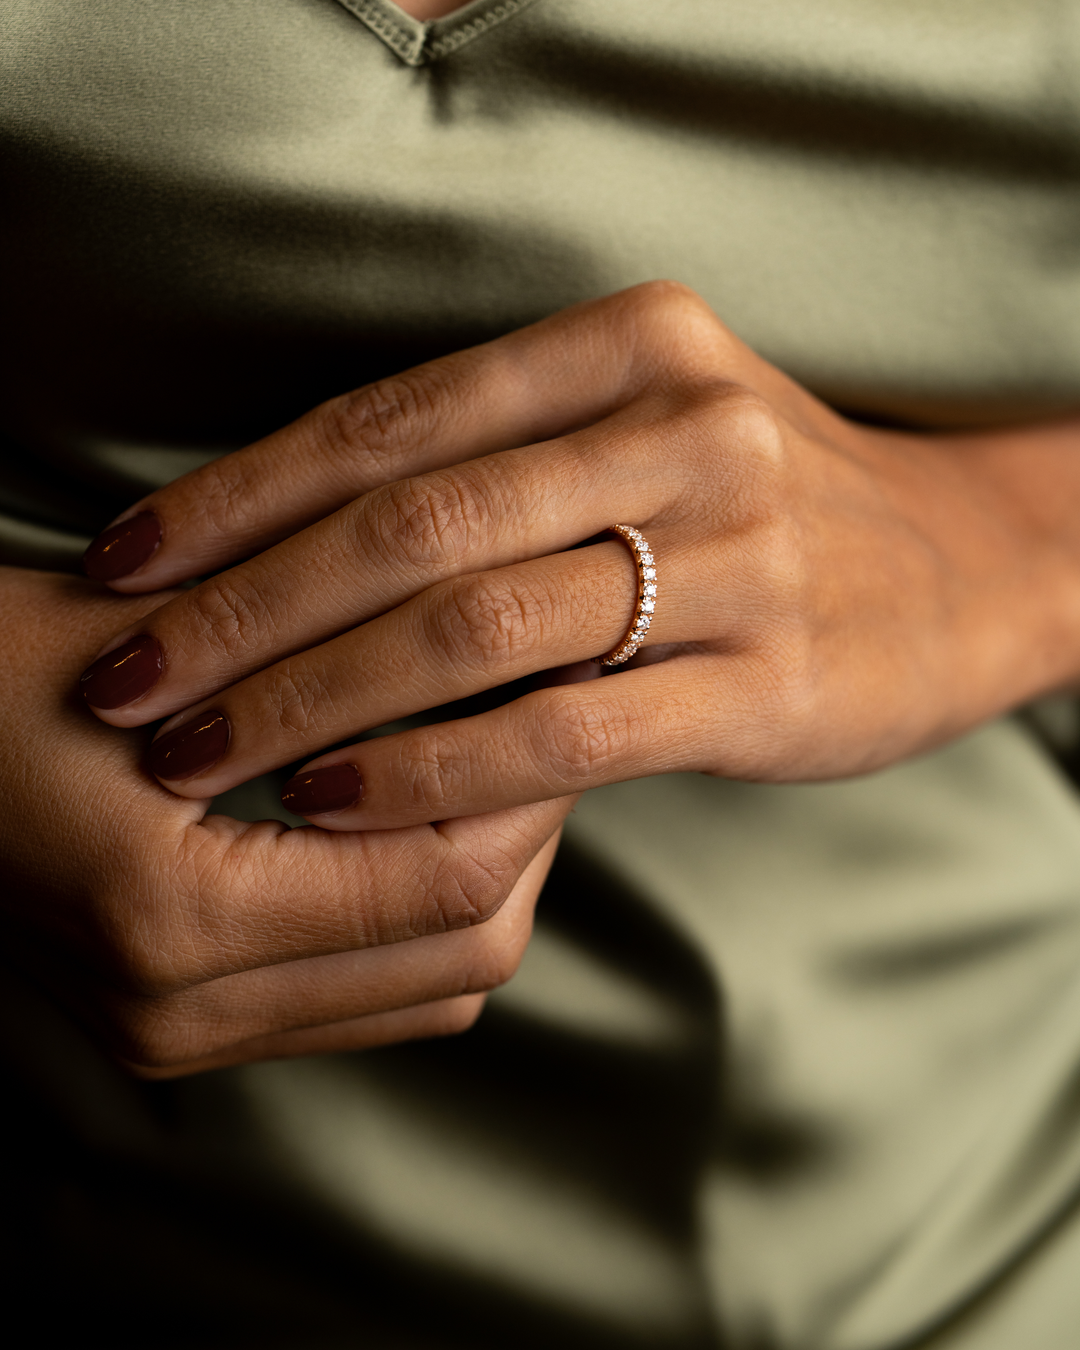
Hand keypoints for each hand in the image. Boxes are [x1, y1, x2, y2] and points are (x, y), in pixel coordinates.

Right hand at [1, 569, 568, 1076]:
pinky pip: (368, 1000)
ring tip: (495, 767)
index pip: (445, 884)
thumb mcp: (153, 642)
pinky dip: (425, 921)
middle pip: (464, 958)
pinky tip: (422, 823)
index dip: (529, 784)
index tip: (564, 694)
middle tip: (545, 725)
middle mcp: (183, 1009)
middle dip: (533, 838)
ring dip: (489, 883)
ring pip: (431, 991)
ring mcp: (181, 1035)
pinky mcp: (183, 1026)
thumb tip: (501, 645)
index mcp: (174, 918)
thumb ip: (324, 663)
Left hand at [81, 282, 1079, 826]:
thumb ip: (497, 463)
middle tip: (127, 681)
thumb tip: (290, 542)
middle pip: (412, 525)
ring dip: (310, 698)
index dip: (236, 496)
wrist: (966, 568)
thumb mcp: (645, 428)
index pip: (388, 420)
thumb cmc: (764, 501)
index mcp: (630, 343)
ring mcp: (736, 555)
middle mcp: (682, 428)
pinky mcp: (768, 681)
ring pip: (473, 628)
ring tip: (197, 752)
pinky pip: (564, 729)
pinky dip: (431, 768)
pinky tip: (335, 799)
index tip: (124, 565)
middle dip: (241, 611)